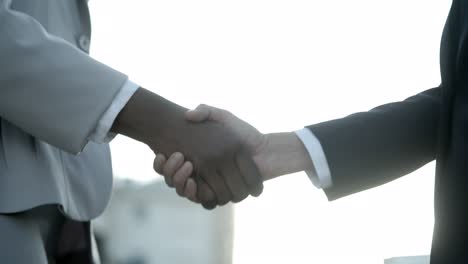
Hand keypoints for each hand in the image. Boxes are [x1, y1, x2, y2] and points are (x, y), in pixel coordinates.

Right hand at [112, 88, 262, 208]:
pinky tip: (191, 181)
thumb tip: (187, 115)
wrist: (266, 150)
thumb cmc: (245, 132)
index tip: (161, 154)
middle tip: (174, 159)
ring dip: (179, 182)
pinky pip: (202, 199)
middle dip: (169, 173)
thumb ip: (206, 111)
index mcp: (200, 158)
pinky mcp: (220, 194)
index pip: (172, 164)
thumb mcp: (222, 117)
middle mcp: (202, 172)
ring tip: (183, 167)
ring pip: (185, 190)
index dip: (163, 164)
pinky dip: (193, 192)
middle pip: (175, 180)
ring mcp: (210, 184)